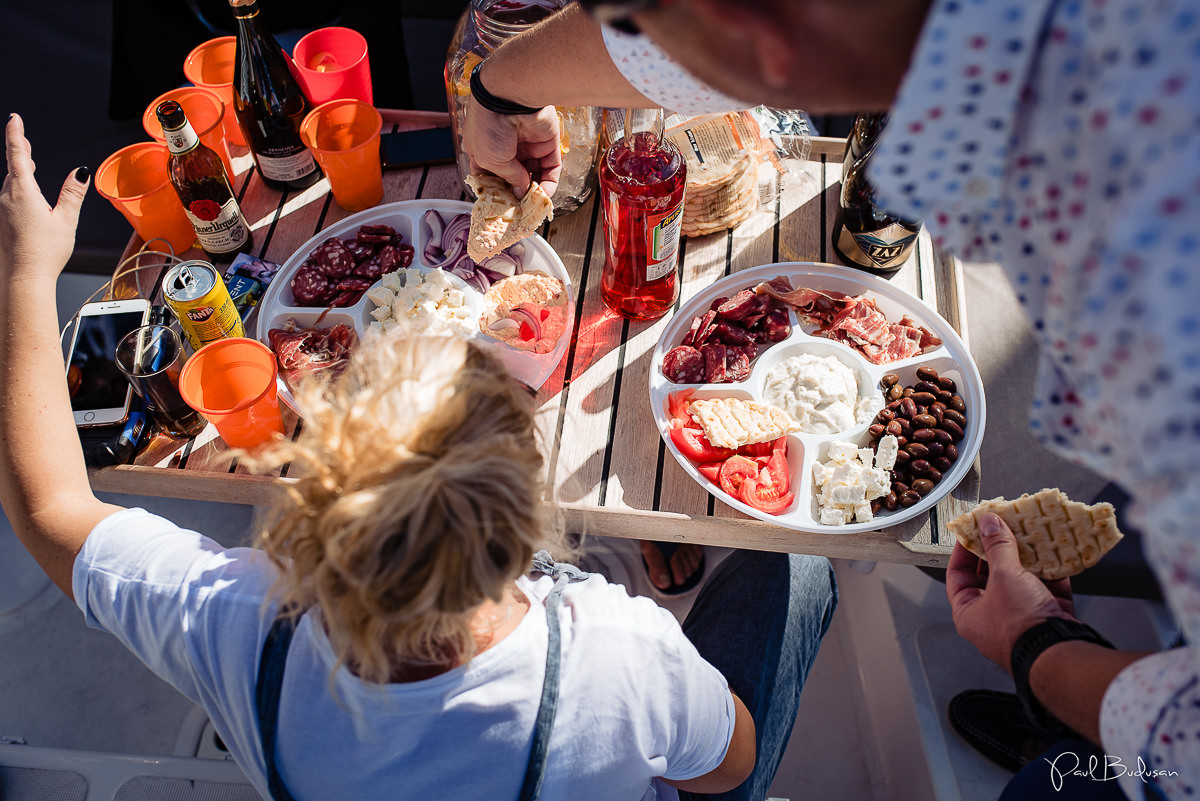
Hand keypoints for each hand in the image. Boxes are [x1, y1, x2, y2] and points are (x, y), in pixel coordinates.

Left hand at [1, 114, 87, 285]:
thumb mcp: (65, 220)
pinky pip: (9, 196)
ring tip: (28, 163)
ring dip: (20, 171)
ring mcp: (2, 210)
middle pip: (14, 167)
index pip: (18, 154)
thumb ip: (73, 193)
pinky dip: (18, 187)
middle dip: (21, 152)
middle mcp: (7, 198)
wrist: (24, 277)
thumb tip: (81, 172)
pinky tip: (27, 194)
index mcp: (23, 193)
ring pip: (11, 182)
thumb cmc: (44, 253)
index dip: (16, 134)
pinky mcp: (3, 221)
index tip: (15, 118)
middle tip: (21, 136)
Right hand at [463, 99, 561, 199]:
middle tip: (521, 210)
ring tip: (534, 205)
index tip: (503, 207)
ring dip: (535, 191)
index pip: (492, 175)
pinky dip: (549, 183)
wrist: (511, 99)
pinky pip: (551, 168)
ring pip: (535, 174)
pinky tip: (544, 194)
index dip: (497, 192)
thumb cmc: (490, 125)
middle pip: (515, 177)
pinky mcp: (547, 143)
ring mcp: (528, 145)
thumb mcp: (490, 160)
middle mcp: (507, 147)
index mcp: (485, 149)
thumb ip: (508, 178)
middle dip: (518, 194)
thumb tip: (520, 192)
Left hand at [946, 512, 1076, 672]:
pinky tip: (1054, 550)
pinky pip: (1048, 587)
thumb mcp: (1003, 576)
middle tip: (1005, 526)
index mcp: (969, 613)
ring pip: (1023, 579)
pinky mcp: (1050, 617)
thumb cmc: (1020, 625)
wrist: (1059, 653)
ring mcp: (1022, 617)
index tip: (974, 528)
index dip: (965, 549)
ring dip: (1028, 556)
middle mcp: (993, 617)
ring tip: (1029, 533)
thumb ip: (997, 546)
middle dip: (1001, 549)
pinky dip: (1052, 570)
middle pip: (992, 575)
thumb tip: (989, 523)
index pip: (958, 574)